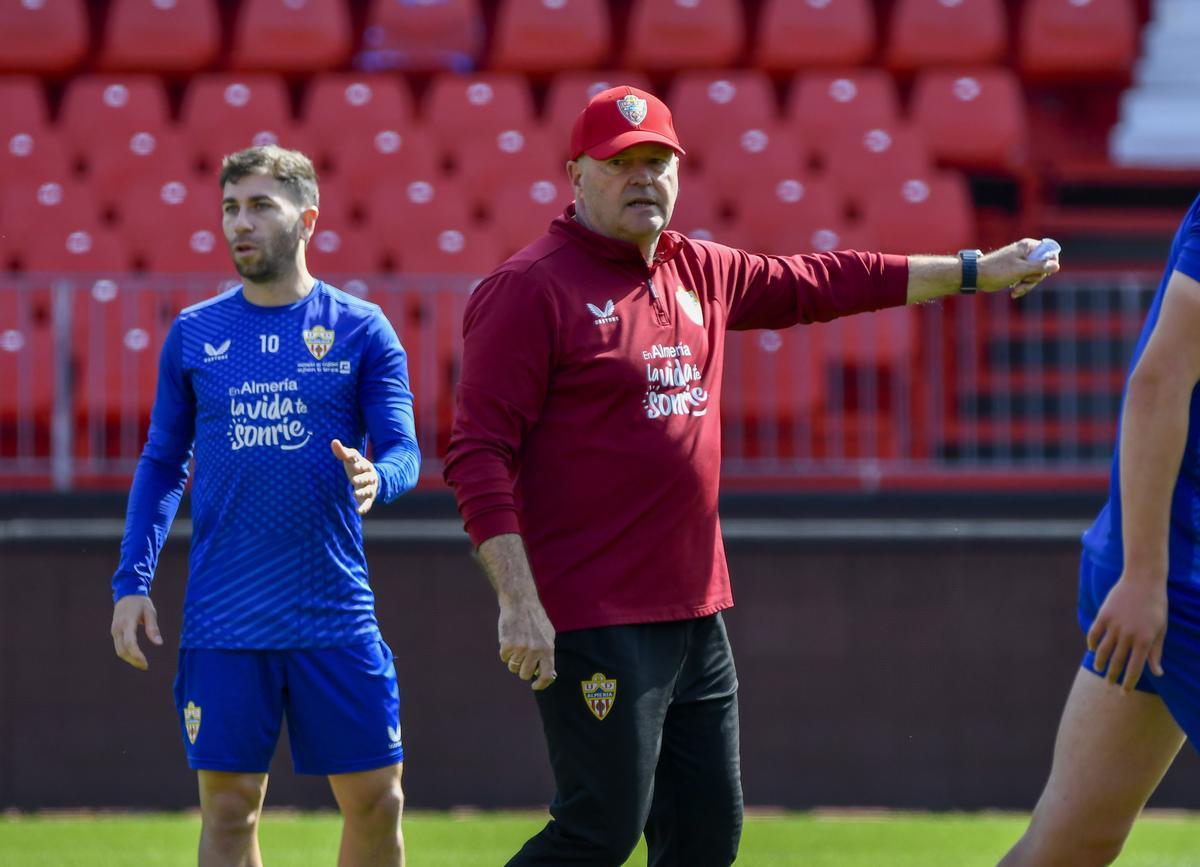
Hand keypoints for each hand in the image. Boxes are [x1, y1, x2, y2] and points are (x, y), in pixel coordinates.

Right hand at [111, 595, 162, 669]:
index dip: (136, 654)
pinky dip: (126, 653)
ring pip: (119, 650)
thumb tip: (159, 643)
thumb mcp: (150, 612)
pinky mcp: (114, 632)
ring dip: (129, 659)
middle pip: (123, 650)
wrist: (127, 594)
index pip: (130, 642)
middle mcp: (118, 628)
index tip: (145, 663)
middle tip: (145, 666)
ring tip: (142, 664)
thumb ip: (153, 628)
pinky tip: (135, 657)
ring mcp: (114, 630)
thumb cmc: (141, 603)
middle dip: (133, 660)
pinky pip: (118, 646)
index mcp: (128, 622)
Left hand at [331, 438, 378, 514]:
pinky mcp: (369, 498)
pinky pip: (368, 503)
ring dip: (362, 492)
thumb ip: (342, 452)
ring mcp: (370, 487)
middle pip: (366, 477)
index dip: (357, 462)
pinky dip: (364, 507)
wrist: (373, 479)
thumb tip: (333, 441)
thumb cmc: (357, 467)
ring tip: (355, 493)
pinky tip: (358, 511)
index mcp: (364, 465)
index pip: (361, 462)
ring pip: (367, 490)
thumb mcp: (352, 459)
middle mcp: (369, 476)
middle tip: (354, 480)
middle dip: (361, 478)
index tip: (352, 463)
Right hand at [498, 600, 556, 689]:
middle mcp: (535, 651)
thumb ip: (548, 654)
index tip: (535, 686)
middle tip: (522, 658)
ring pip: (513, 667)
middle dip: (522, 669)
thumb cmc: (535, 619)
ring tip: (516, 645)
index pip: (547, 675)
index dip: (541, 684)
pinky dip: (505, 651)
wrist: (520, 602)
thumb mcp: (548, 635)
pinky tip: (509, 638)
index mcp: (548, 649)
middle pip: (525, 674)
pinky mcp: (507, 645)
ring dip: (513, 660)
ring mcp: (521, 648)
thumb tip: (549, 674)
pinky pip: (504, 657)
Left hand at [978, 239, 1060, 298]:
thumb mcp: (1020, 270)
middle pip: (1043, 267)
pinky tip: (1013, 293)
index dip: (1049, 265)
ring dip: (1027, 285)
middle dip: (1034, 278)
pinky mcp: (1016, 271)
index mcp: (1028, 246)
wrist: (976, 276)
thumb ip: (1039, 267)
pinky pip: (1026, 279)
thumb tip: (1056, 265)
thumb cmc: (997, 271)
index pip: (1050, 252)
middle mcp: (1026, 252)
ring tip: (1015, 290)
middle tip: (1023, 282)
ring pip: (1035, 275)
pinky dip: (1021, 287)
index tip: (1041, 274)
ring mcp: (1021, 262)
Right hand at [1087, 574, 1167, 691]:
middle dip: (1112, 677)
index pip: (1134, 668)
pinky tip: (1093, 649)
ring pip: (1103, 650)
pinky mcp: (1104, 615)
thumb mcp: (1160, 630)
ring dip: (1100, 662)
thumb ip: (1156, 652)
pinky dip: (1092, 643)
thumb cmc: (1156, 606)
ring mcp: (1114, 624)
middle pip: (1117, 662)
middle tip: (1109, 685)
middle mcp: (1128, 635)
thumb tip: (1158, 673)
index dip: (1128, 683)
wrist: (1143, 580)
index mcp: (1144, 640)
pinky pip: (1094, 633)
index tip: (1124, 693)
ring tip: (1099, 668)